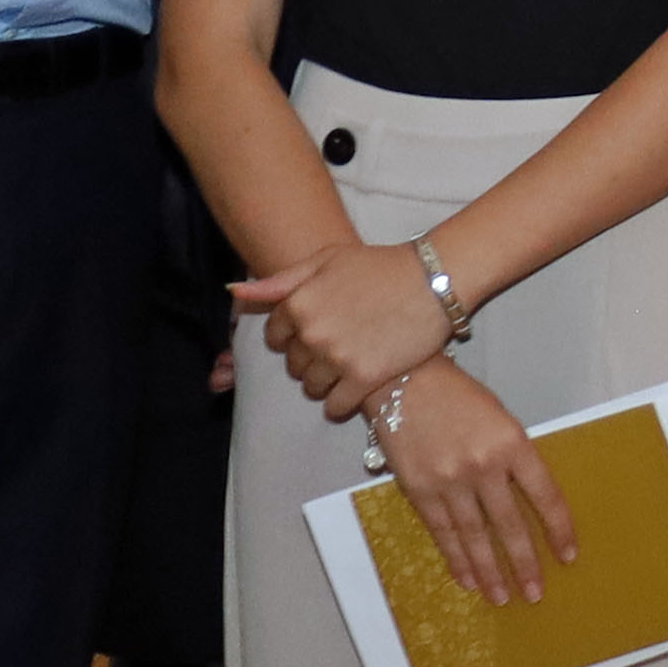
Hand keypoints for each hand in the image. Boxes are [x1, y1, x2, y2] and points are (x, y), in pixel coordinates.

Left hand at [233, 237, 450, 411]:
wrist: (434, 278)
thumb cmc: (380, 265)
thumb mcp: (327, 260)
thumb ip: (280, 281)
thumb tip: (234, 294)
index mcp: (299, 304)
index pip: (275, 337)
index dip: (293, 336)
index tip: (315, 332)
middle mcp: (312, 333)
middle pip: (293, 365)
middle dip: (309, 359)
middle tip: (336, 348)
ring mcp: (338, 358)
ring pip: (312, 387)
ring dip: (325, 382)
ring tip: (348, 366)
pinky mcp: (365, 378)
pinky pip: (336, 406)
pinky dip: (341, 402)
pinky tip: (356, 387)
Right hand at [373, 357, 572, 602]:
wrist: (405, 380)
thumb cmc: (459, 398)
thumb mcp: (501, 420)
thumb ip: (516, 459)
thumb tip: (529, 504)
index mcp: (513, 444)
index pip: (546, 495)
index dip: (559, 529)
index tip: (568, 555)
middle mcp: (483, 466)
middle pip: (510, 524)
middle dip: (524, 563)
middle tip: (535, 593)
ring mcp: (450, 480)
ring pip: (475, 536)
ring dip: (489, 570)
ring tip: (501, 597)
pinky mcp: (420, 489)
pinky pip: (443, 532)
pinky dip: (456, 558)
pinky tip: (468, 579)